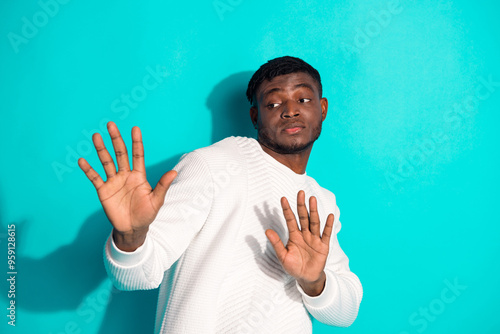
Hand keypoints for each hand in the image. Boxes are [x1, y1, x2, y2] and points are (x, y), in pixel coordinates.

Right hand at [78, 121, 176, 250]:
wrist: (133, 228)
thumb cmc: (147, 213)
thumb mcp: (156, 200)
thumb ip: (163, 185)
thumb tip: (174, 172)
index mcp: (139, 175)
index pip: (138, 155)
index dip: (136, 142)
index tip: (135, 128)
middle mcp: (125, 175)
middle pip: (120, 154)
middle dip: (116, 139)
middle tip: (111, 124)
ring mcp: (114, 181)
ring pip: (106, 162)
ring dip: (101, 149)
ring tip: (96, 136)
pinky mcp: (103, 190)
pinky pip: (94, 178)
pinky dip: (88, 170)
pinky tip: (82, 160)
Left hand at [265, 190, 333, 295]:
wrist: (306, 278)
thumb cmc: (293, 266)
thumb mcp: (283, 256)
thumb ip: (276, 243)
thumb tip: (267, 231)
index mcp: (294, 236)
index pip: (290, 220)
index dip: (287, 209)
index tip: (283, 198)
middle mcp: (305, 234)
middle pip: (303, 217)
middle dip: (301, 205)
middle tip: (300, 192)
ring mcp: (314, 239)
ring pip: (314, 222)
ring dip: (313, 211)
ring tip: (312, 199)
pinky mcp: (323, 246)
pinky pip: (326, 234)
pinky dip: (328, 225)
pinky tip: (329, 216)